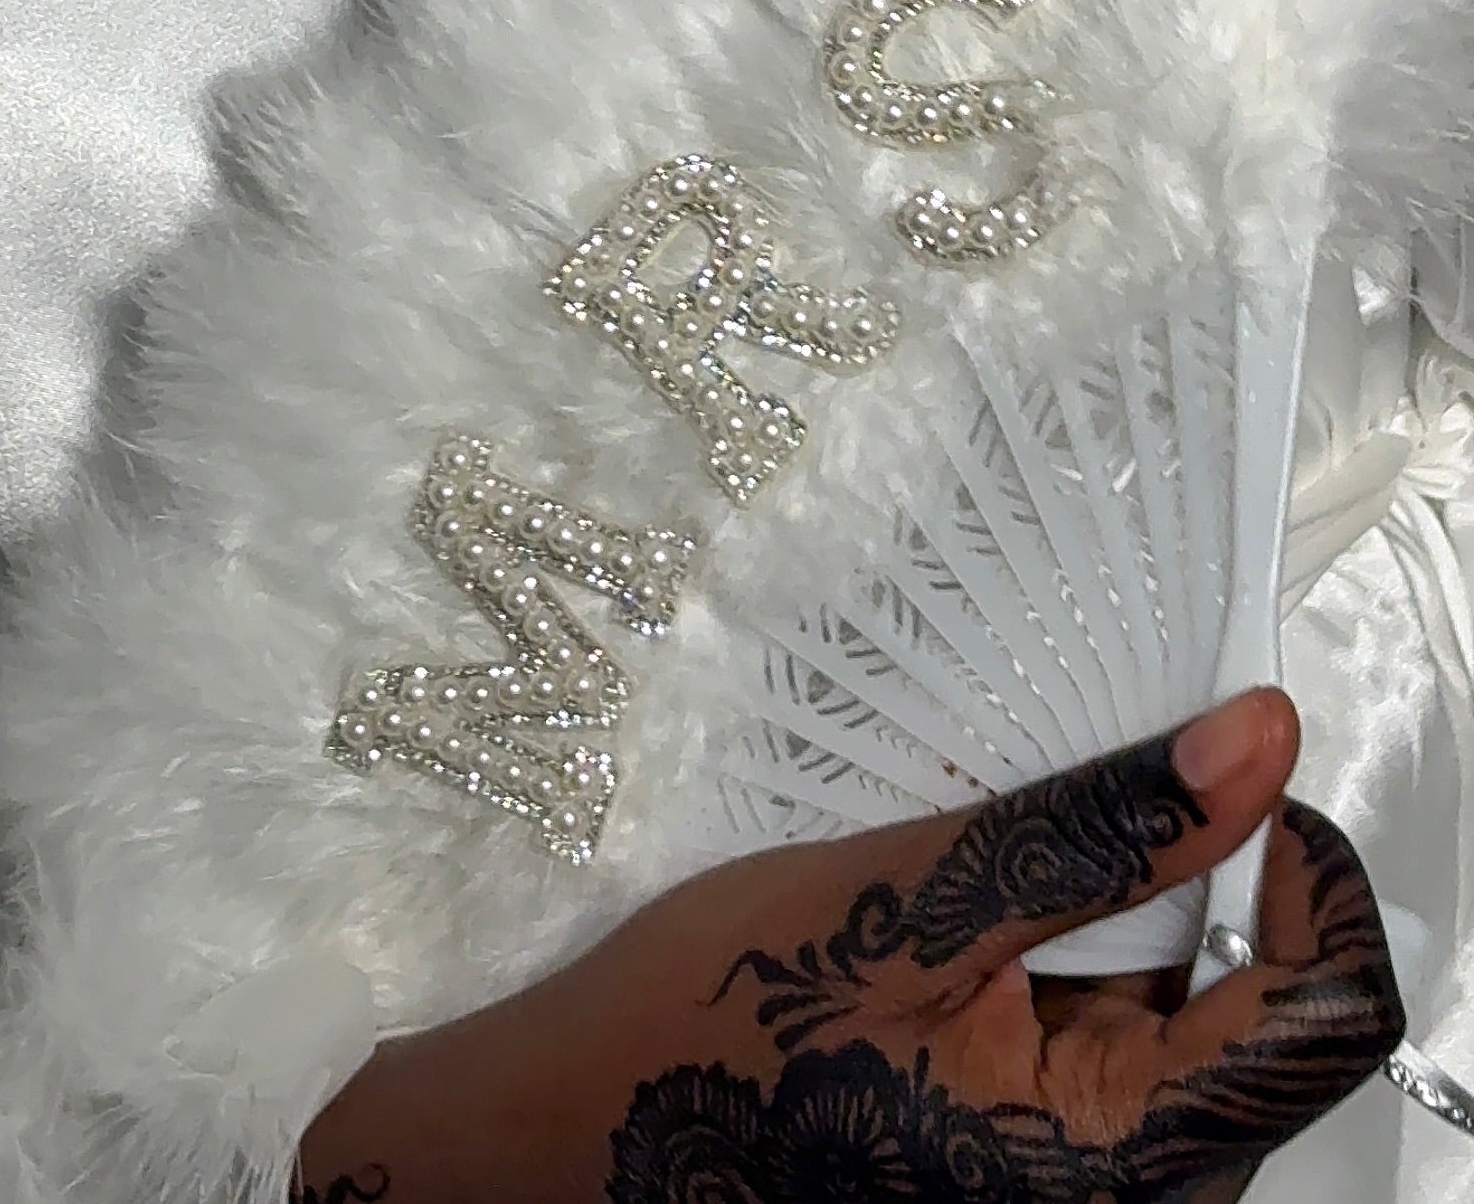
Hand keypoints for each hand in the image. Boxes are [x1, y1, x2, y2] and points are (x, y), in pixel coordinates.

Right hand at [295, 691, 1403, 1202]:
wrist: (566, 1145)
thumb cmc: (711, 1034)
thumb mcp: (911, 897)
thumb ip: (1100, 827)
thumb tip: (1257, 739)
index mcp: (1121, 1168)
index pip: (1332, 1016)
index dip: (1307, 868)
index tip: (1227, 763)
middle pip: (1257, 1014)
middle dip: (1183, 877)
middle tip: (1057, 790)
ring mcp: (1075, 1193)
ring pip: (1177, 1021)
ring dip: (1109, 915)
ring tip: (974, 861)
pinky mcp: (1026, 1172)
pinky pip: (1106, 1050)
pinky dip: (1059, 960)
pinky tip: (954, 919)